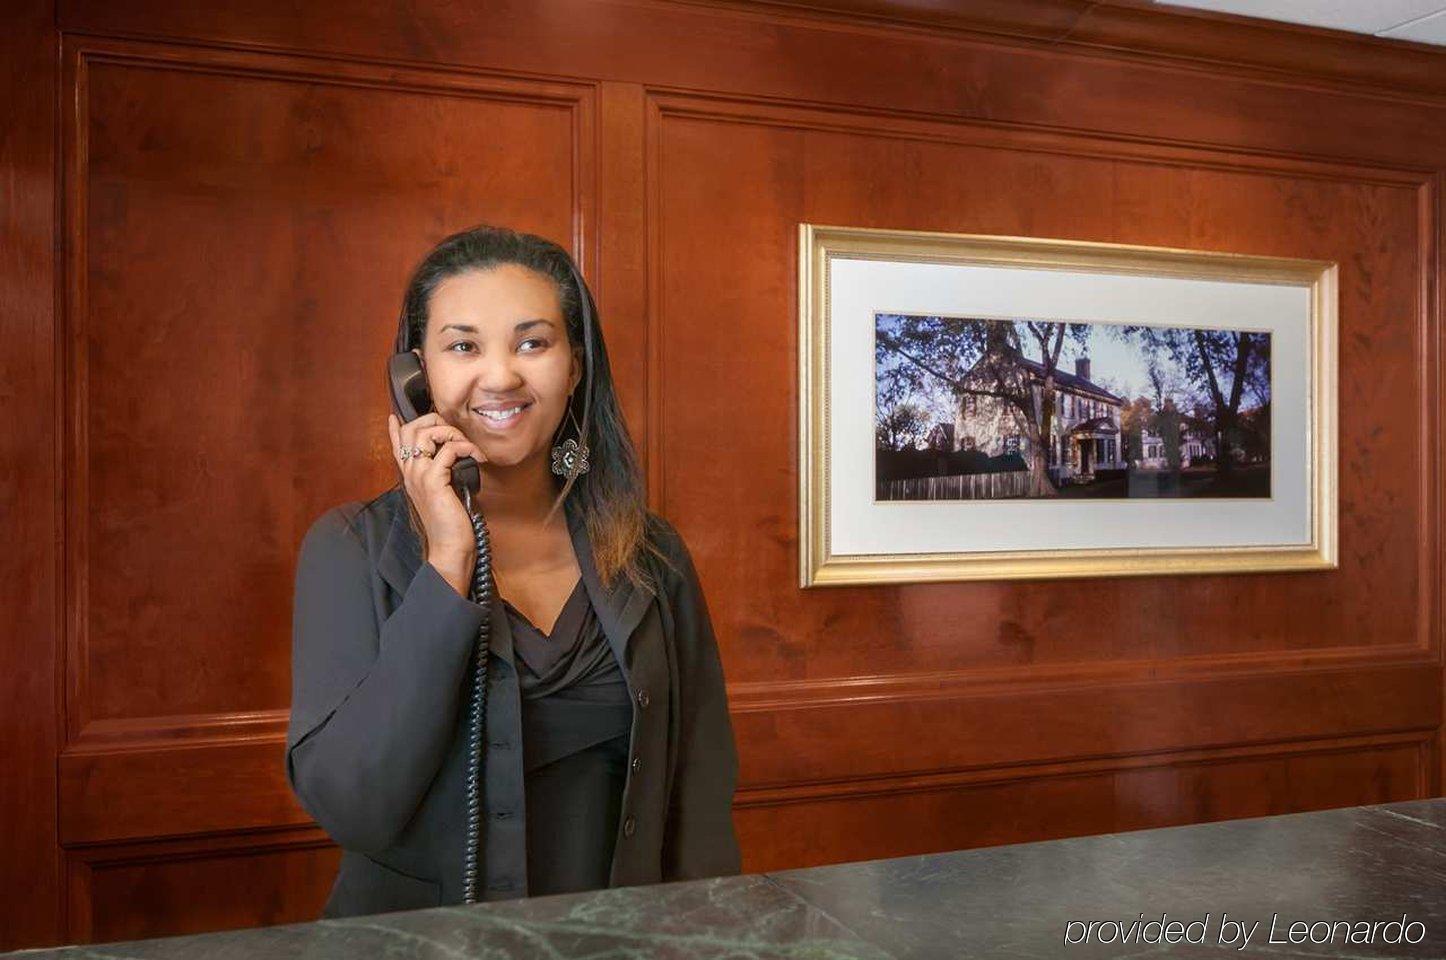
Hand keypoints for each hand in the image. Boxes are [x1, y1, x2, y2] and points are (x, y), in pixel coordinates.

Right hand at [387, 411, 484, 565]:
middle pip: (411, 429)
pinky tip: (478, 457)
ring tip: (469, 447)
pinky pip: (449, 450)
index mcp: (410, 476)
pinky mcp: (434, 481)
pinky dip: (467, 448)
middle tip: (457, 434)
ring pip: (427, 433)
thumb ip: (442, 474)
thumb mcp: (444, 493)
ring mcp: (419, 475)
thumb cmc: (451, 523)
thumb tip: (456, 458)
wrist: (449, 547)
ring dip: (453, 433)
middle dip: (436, 422)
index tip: (395, 417)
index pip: (396, 444)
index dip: (396, 428)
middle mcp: (410, 472)